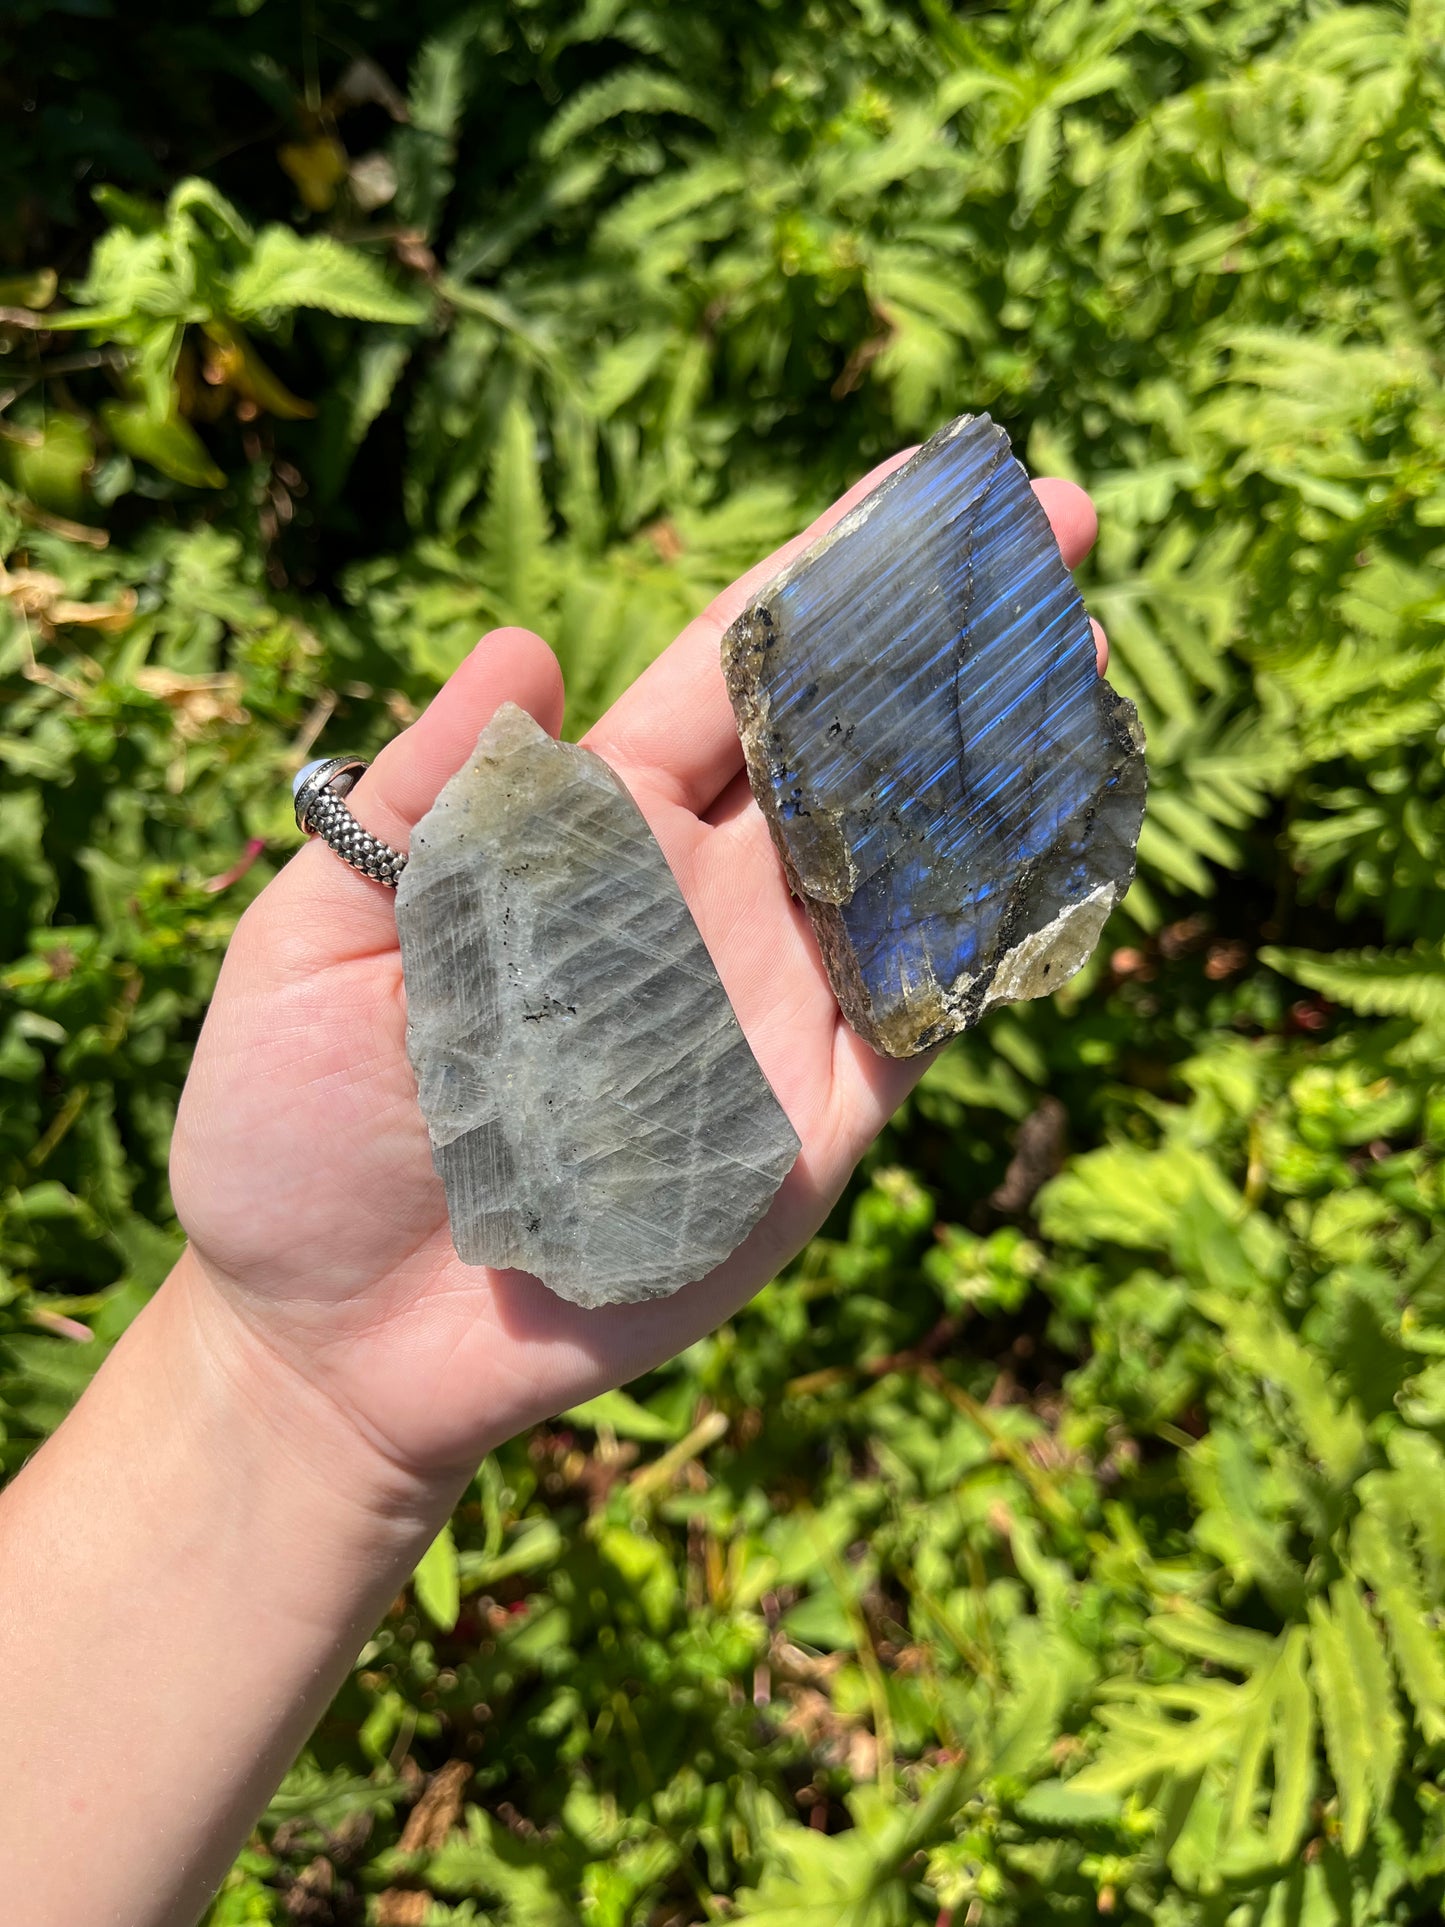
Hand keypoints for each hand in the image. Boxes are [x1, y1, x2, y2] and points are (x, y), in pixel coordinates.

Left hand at [170, 458, 1102, 1493]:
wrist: (339, 1342)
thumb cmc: (295, 1137)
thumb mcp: (309, 949)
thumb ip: (417, 802)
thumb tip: (522, 646)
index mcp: (583, 833)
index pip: (727, 676)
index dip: (826, 576)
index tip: (926, 485)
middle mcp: (697, 901)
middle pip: (845, 740)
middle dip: (949, 632)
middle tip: (1056, 520)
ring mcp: (765, 1009)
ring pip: (908, 858)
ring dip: (1001, 759)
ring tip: (1085, 651)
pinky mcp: (808, 1127)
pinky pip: (923, 1013)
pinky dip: (997, 930)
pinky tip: (1067, 838)